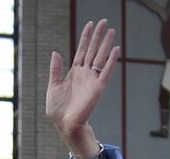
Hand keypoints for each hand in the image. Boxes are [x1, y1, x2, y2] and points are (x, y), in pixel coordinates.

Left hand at [46, 19, 119, 157]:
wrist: (64, 124)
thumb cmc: (58, 109)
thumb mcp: (53, 86)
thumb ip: (55, 69)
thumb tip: (55, 52)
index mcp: (73, 72)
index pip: (81, 51)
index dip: (85, 38)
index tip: (90, 25)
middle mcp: (85, 73)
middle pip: (93, 50)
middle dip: (97, 36)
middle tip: (103, 21)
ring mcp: (92, 79)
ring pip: (100, 57)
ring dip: (106, 44)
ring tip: (111, 30)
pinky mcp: (98, 87)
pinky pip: (106, 71)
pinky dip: (111, 61)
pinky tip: (116, 49)